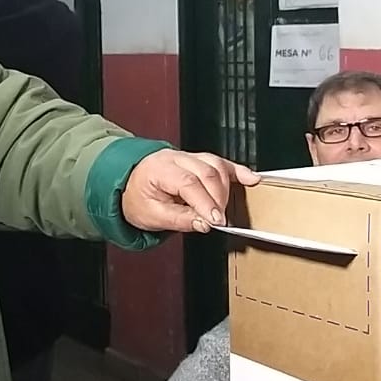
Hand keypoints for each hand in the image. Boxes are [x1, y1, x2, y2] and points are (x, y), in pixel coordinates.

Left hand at [122, 150, 259, 233]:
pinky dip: (237, 171)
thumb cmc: (137, 197)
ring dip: (226, 188)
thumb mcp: (151, 215)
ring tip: (225, 209)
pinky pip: (221, 162)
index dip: (205, 202)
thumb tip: (204, 223)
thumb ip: (179, 219)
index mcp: (160, 169)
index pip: (188, 182)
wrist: (129, 183)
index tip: (216, 220)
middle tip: (219, 220)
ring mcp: (189, 157)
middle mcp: (176, 158)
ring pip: (216, 165)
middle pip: (206, 172)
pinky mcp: (199, 161)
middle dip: (217, 198)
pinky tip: (251, 179)